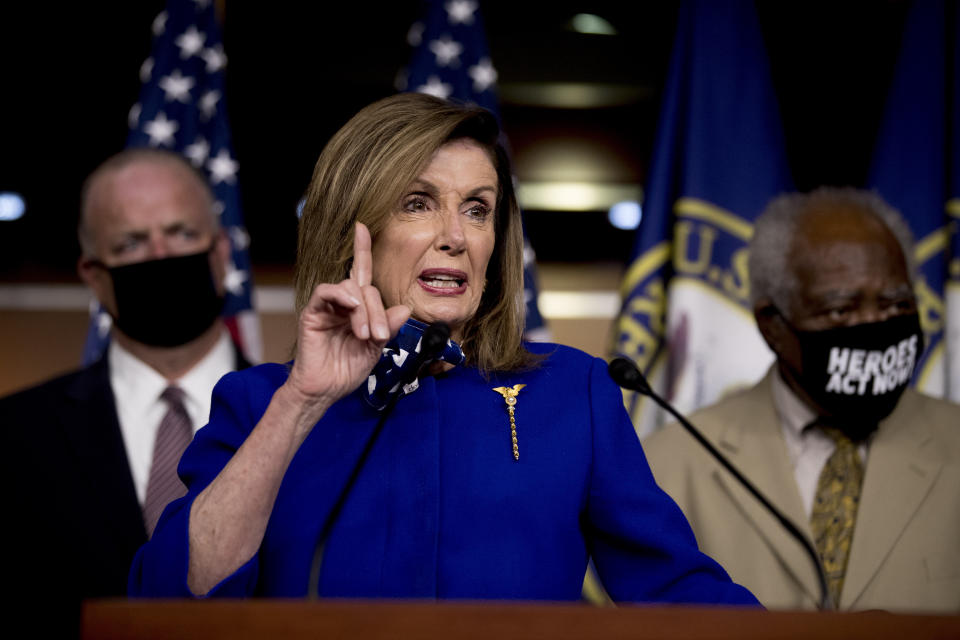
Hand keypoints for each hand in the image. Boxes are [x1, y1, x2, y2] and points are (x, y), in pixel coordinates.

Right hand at [285, 222, 409, 410]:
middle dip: (377, 310)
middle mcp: (343, 303)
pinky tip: (351, 308)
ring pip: (350, 288)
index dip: (361, 249)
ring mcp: (327, 306)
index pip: (361, 273)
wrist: (326, 390)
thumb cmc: (347, 370)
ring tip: (364, 335)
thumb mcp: (375, 348)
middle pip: (365, 287)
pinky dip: (342, 296)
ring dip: (363, 311)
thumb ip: (387, 327)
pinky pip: (327, 292)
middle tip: (378, 336)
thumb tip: (404, 309)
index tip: (362, 226)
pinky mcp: (313, 312)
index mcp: (358, 309)